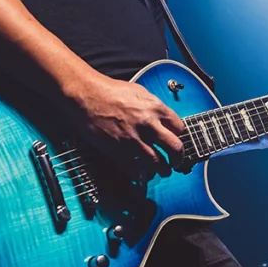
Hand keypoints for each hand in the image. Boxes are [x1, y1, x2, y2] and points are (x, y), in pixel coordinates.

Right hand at [62, 72, 184, 180]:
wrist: (87, 96)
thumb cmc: (111, 91)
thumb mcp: (140, 92)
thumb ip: (155, 107)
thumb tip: (164, 119)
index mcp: (155, 108)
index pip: (180, 128)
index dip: (180, 136)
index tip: (177, 140)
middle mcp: (148, 125)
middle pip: (174, 148)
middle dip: (178, 158)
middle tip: (177, 162)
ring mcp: (133, 140)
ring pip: (157, 163)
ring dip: (163, 170)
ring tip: (163, 171)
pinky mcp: (118, 151)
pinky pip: (135, 170)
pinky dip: (141, 175)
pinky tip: (143, 175)